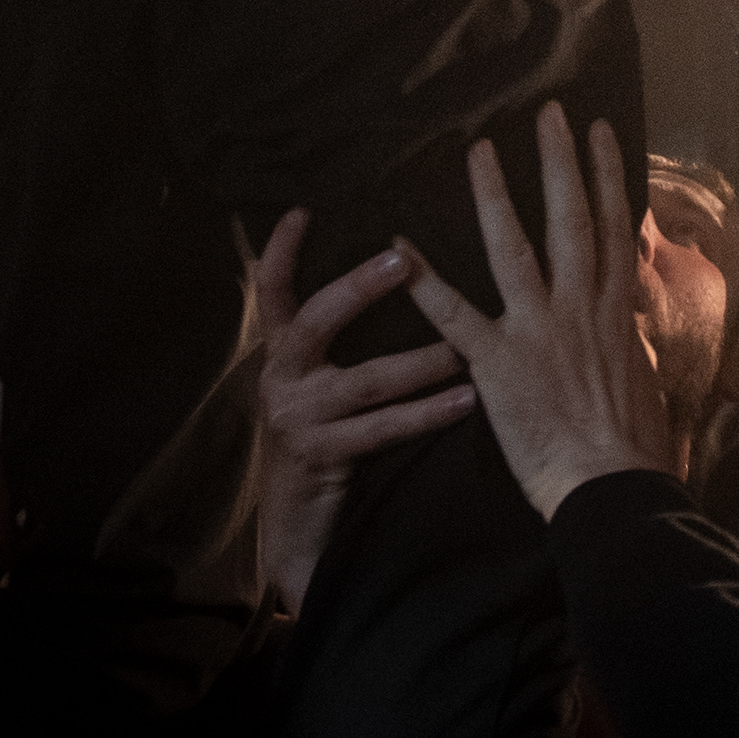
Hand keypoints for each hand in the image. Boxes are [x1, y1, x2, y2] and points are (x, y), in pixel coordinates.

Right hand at [250, 214, 475, 613]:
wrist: (298, 527)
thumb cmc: (327, 437)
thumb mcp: (322, 383)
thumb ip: (341, 339)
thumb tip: (397, 271)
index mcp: (283, 354)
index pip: (272, 292)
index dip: (279, 252)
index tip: (302, 211)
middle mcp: (282, 379)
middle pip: (314, 320)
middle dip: (358, 287)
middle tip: (403, 258)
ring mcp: (298, 419)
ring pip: (364, 381)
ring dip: (419, 362)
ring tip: (463, 347)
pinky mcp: (321, 456)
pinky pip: (382, 429)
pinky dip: (428, 414)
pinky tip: (466, 400)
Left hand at [401, 105, 677, 520]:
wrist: (610, 484)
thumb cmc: (633, 443)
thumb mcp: (643, 376)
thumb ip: (627, 335)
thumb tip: (627, 313)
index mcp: (615, 309)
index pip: (614, 226)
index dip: (606, 174)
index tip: (599, 131)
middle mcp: (581, 306)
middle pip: (572, 219)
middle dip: (561, 161)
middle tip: (549, 112)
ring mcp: (538, 329)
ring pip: (514, 248)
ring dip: (495, 197)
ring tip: (479, 151)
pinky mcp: (498, 362)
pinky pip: (455, 315)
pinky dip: (426, 281)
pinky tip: (399, 248)